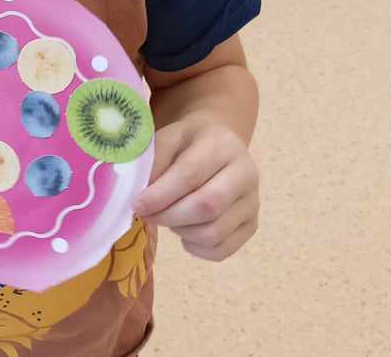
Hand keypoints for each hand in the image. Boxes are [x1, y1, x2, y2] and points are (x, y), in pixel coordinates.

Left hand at [132, 118, 257, 260]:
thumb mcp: (167, 139)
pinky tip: (185, 230)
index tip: (137, 205)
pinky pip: (221, 250)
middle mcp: (245, 174)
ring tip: (169, 217)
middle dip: (169, 216)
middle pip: (206, 207)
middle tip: (148, 215)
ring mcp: (252, 202)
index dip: (160, 195)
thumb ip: (153, 163)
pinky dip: (195, 247)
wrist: (219, 148)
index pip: (190, 175)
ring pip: (213, 233)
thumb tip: (140, 196)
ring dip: (181, 231)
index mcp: (221, 146)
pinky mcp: (252, 225)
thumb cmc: (187, 145)